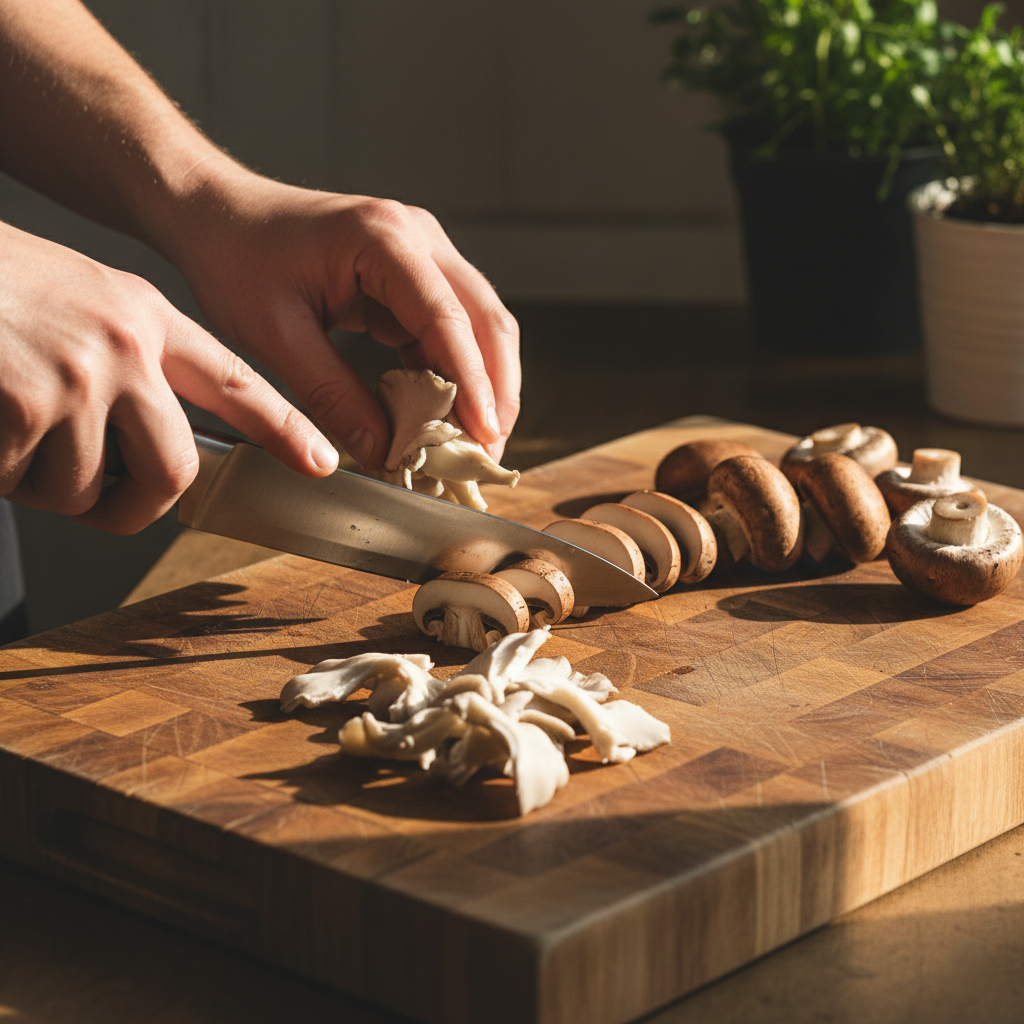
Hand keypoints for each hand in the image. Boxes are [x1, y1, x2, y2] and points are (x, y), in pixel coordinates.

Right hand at [0, 221, 337, 532]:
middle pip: (174, 472)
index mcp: (140, 316)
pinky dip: (1, 475)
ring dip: (45, 485)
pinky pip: (26, 485)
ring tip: (9, 431)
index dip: (283, 427)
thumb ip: (126, 363)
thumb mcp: (74, 301)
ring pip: (89, 490)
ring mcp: (74, 378)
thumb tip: (152, 444)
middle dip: (137, 505)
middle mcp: (122, 347)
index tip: (321, 461)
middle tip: (101, 501)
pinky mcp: (22, 408)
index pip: (234, 380)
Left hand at [164, 174, 520, 467]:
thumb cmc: (234, 258)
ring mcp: (421, 253)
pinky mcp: (412, 276)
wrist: (215, 214)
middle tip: (488, 454)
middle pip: (485, 320)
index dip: (472, 383)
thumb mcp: (274, 336)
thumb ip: (332, 395)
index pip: (447, 319)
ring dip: (482, 386)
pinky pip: (450, 330)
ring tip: (473, 445)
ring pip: (478, 327)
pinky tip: (444, 417)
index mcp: (382, 239)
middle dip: (495, 391)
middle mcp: (416, 237)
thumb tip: (383, 450)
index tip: (483, 436)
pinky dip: (453, 376)